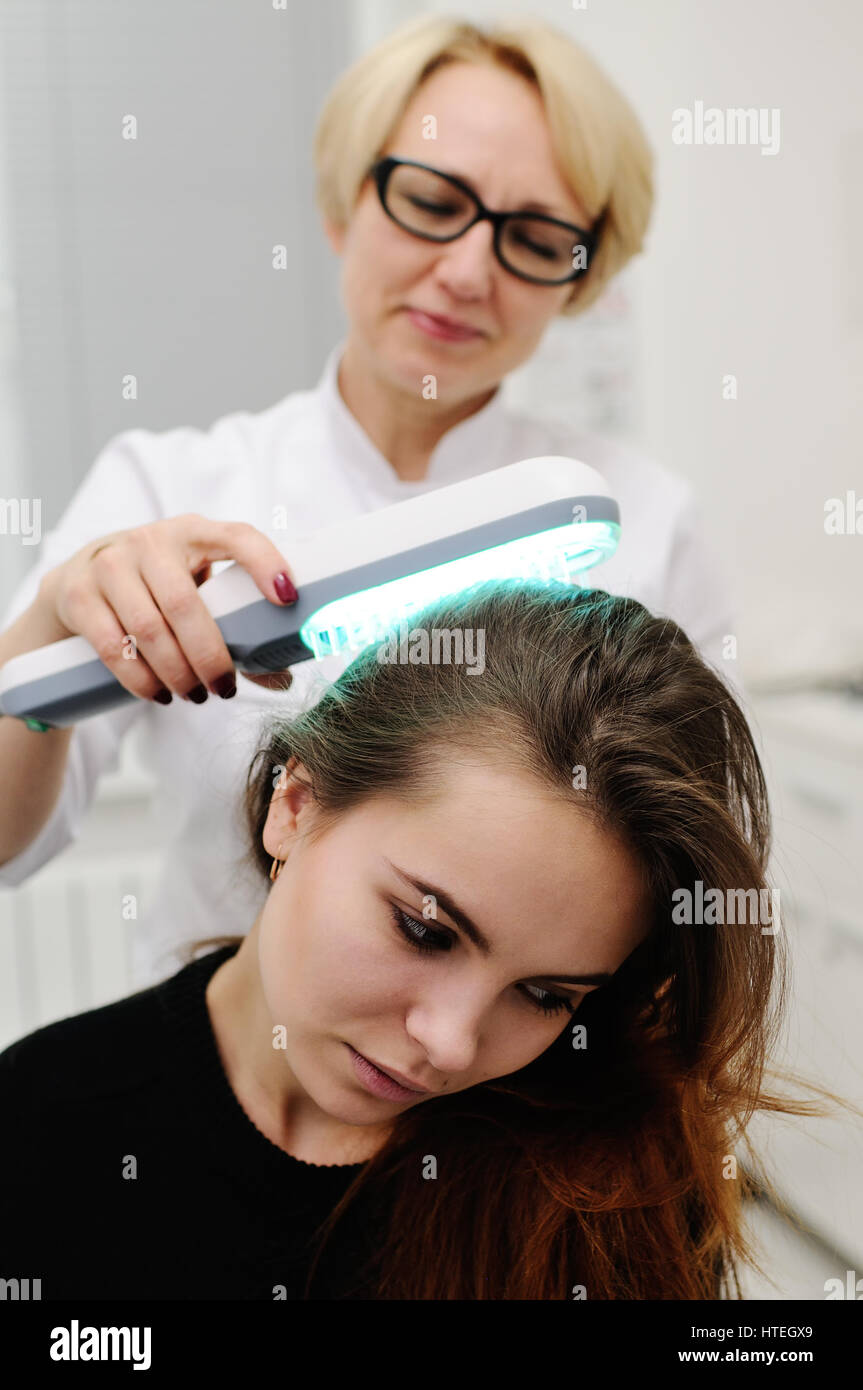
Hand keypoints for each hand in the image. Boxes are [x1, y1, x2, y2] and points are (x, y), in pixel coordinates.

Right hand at [35, 514, 297, 706]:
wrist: (78, 580)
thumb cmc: (155, 587)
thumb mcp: (194, 589)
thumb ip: (234, 625)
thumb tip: (281, 676)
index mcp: (193, 533)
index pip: (236, 537)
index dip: (265, 563)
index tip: (288, 597)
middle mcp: (150, 541)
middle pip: (185, 604)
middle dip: (210, 657)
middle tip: (224, 689)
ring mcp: (110, 565)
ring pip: (149, 630)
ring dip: (177, 673)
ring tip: (194, 695)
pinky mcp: (79, 595)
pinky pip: (113, 647)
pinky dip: (141, 679)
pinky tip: (159, 694)